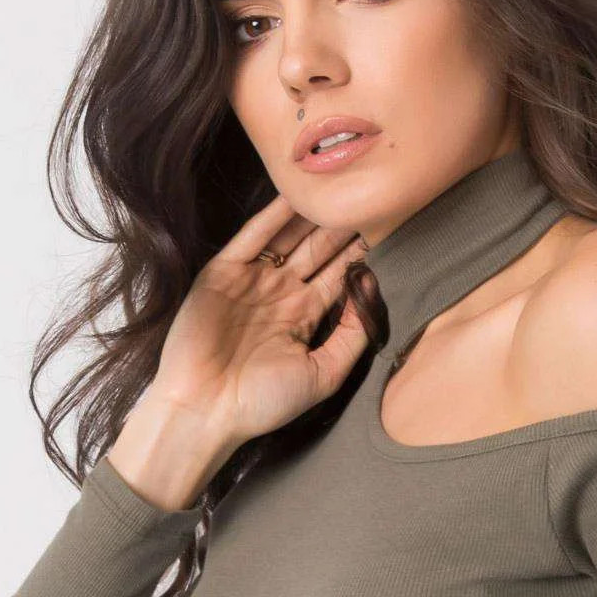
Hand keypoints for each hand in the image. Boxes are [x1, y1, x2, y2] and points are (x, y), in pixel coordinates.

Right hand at [147, 193, 374, 448]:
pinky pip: (253, 236)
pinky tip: (298, 194)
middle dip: (344, 226)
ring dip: (314, 214)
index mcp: (304, 316)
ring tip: (342, 186)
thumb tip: (375, 295)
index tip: (392, 230)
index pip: (339, 275)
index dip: (362, 255)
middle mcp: (280, 293)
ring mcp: (252, 280)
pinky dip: (274, 215)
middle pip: (319, 250)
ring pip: (290, 237)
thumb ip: (352, 336)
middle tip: (371, 197)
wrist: (205, 410)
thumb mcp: (323, 373)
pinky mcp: (223, 272)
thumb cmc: (263, 403)